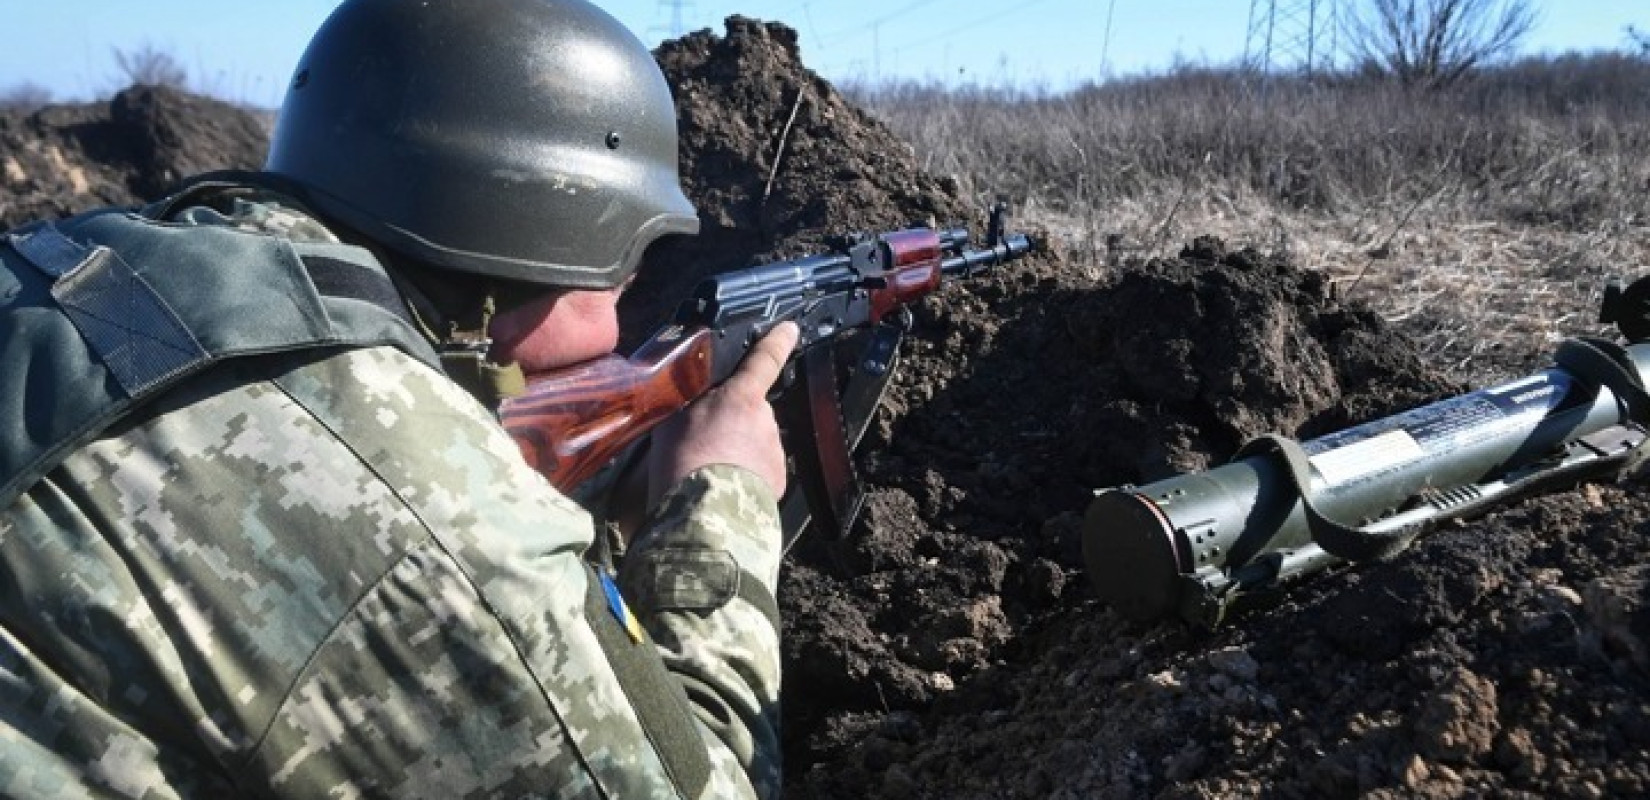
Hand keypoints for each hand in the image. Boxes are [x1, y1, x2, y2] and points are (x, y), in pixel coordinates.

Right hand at [646, 322, 798, 507]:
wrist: (705, 512)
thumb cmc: (683, 464)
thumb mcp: (672, 421)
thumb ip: (689, 402)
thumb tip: (689, 397)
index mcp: (740, 397)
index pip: (764, 359)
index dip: (777, 342)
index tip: (790, 330)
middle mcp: (764, 420)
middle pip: (751, 412)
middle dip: (733, 423)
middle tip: (703, 443)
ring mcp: (773, 450)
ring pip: (756, 443)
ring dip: (738, 452)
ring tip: (709, 472)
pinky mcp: (777, 480)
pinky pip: (761, 471)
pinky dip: (746, 477)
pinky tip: (724, 488)